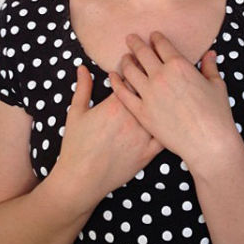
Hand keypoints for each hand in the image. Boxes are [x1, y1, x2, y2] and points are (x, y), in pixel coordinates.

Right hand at [55, 65, 163, 214]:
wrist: (81, 179)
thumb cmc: (76, 145)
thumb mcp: (76, 112)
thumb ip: (83, 87)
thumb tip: (83, 68)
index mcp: (115, 106)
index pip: (133, 78)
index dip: (135, 69)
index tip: (135, 65)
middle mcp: (133, 119)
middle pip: (149, 93)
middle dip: (151, 83)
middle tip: (151, 77)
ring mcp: (143, 138)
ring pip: (160, 113)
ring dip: (162, 104)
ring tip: (162, 97)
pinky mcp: (148, 154)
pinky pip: (164, 137)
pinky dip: (168, 127)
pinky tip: (168, 121)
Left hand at [109, 31, 238, 168]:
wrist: (208, 143)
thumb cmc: (217, 115)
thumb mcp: (217, 86)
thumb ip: (209, 67)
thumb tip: (209, 53)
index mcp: (179, 66)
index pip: (162, 45)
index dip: (156, 38)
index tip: (152, 36)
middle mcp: (160, 76)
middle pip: (142, 53)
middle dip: (135, 43)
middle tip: (130, 38)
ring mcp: (148, 93)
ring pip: (129, 70)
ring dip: (126, 61)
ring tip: (124, 58)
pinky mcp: (141, 111)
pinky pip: (122, 93)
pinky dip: (116, 82)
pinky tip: (113, 77)